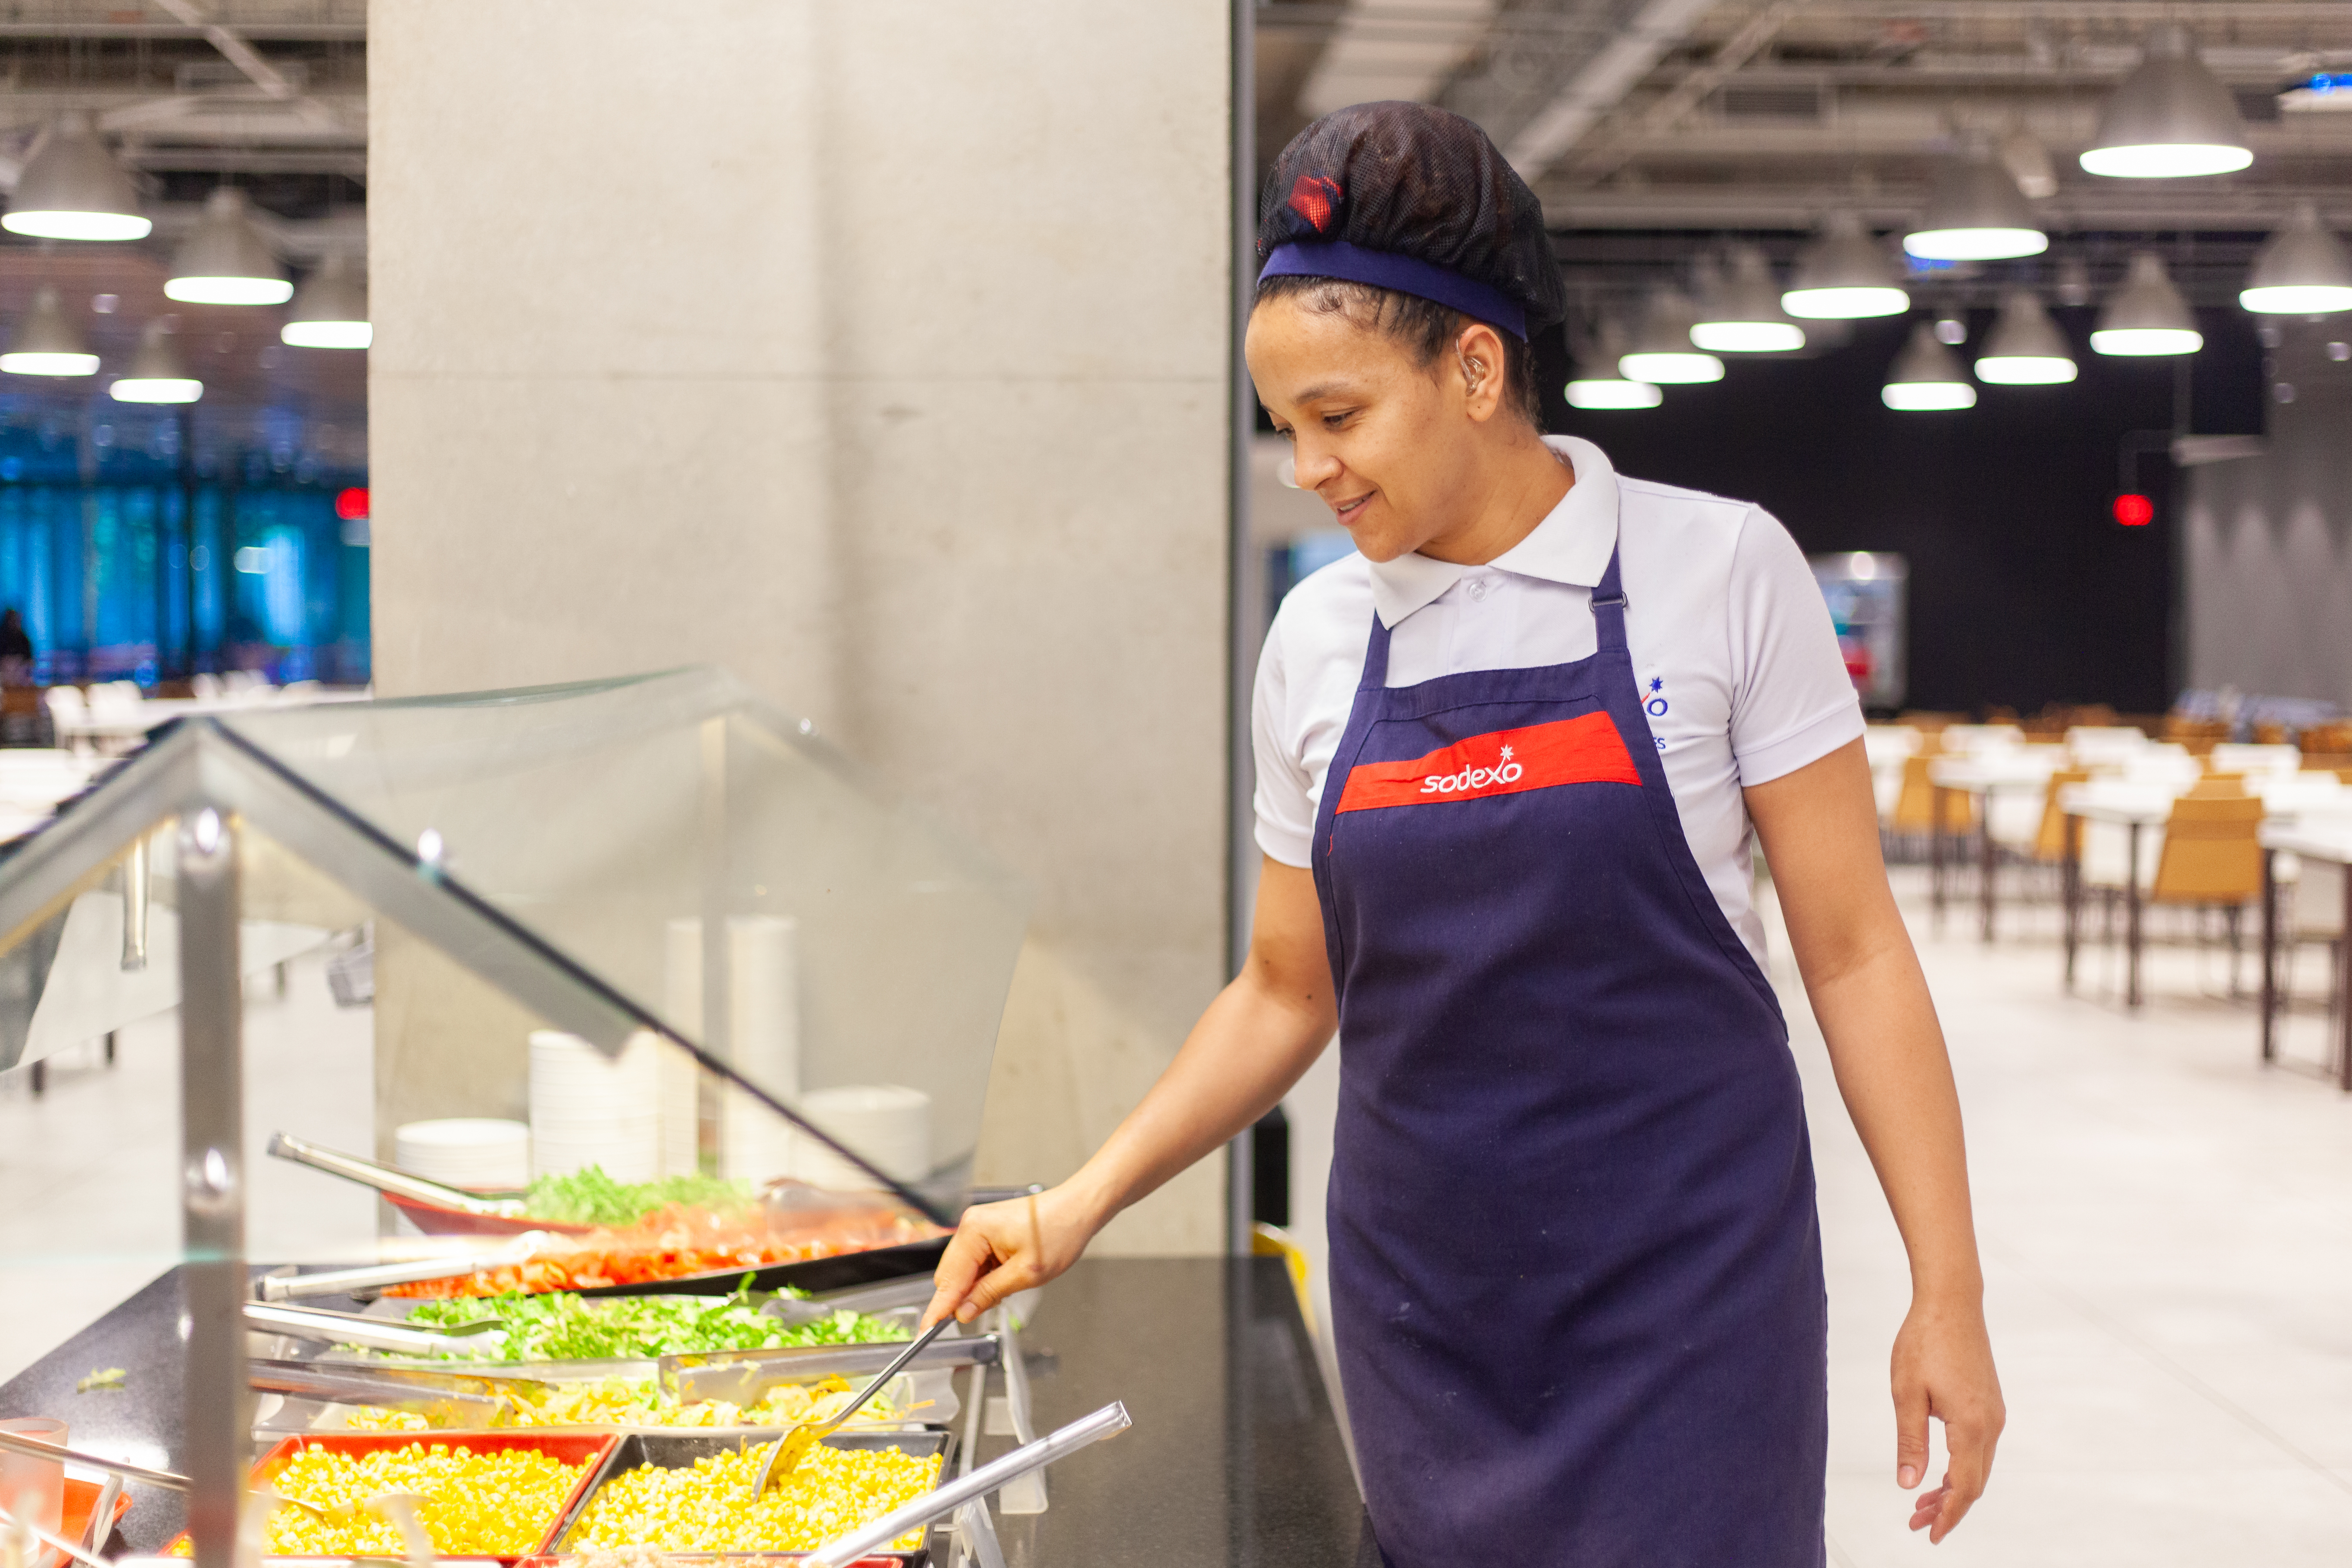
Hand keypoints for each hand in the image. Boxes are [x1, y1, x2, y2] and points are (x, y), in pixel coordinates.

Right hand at [921, 1182, 1100, 1327]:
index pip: (948, 1279)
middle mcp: (971, 1225)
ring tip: (1011, 1283)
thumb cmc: (1059, 1231)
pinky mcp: (987, 1231)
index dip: (939, 1308)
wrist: (1078, 1209)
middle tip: (991, 1306)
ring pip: (964, 1272)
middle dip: (965, 1297)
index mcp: (975, 1230)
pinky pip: (976, 1263)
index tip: (926, 1330)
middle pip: (951, 1276)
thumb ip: (989, 1294)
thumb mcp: (1025, 1273)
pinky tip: (1007, 1276)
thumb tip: (964, 1312)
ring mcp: (978, 1227)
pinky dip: (986, 1276)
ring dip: (978, 1287)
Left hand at [1892, 1294, 2003, 1542]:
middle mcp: (1991, 1425)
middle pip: (1974, 1483)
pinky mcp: (1989, 1404)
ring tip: (1922, 1503)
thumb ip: (1910, 1442)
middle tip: (1916, 1523)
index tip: (1928, 1534)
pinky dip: (1960, 1466)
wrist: (1951, 1303)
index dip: (1947, 1515)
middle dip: (1948, 1507)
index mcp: (1971, 1426)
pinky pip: (1979, 1448)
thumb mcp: (1906, 1393)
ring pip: (1978, 1466)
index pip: (1963, 1487)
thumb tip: (1908, 1484)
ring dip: (1953, 1487)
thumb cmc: (1924, 1342)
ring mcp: (1994, 1414)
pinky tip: (1938, 1470)